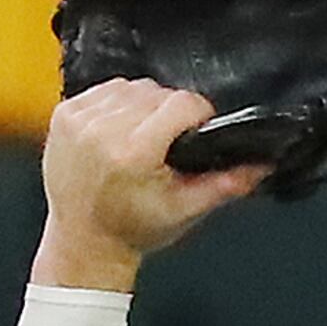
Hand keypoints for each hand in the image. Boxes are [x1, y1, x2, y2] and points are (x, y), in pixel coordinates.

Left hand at [31, 80, 272, 291]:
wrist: (85, 239)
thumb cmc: (134, 228)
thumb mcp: (187, 209)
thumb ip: (226, 184)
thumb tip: (262, 164)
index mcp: (134, 152)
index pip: (181, 103)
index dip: (200, 113)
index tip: (201, 128)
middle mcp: (103, 131)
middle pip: (156, 92)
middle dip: (172, 111)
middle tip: (172, 141)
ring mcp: (79, 120)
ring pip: (130, 86)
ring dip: (145, 104)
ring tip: (146, 133)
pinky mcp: (64, 114)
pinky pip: (104, 90)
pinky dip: (118, 103)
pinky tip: (122, 128)